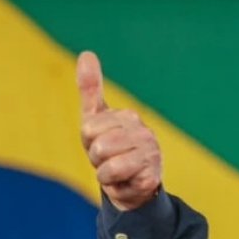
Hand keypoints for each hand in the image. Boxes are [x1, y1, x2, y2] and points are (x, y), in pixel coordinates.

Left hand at [77, 51, 161, 210]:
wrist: (128, 184)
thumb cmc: (110, 149)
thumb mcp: (95, 119)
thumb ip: (90, 88)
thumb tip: (87, 53)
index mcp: (128, 116)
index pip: (88, 128)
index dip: (88, 140)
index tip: (98, 142)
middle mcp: (144, 132)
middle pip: (97, 146)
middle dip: (95, 158)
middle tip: (107, 159)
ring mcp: (151, 154)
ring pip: (105, 164)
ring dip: (104, 172)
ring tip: (115, 170)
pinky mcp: (152, 176)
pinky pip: (115, 178)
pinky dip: (113, 185)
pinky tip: (125, 181)